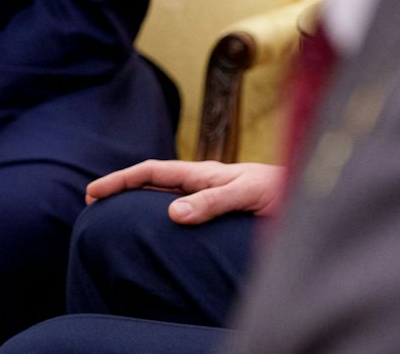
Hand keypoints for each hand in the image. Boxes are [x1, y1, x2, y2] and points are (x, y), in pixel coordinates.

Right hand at [85, 159, 284, 224]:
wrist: (308, 190)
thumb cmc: (281, 190)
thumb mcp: (246, 195)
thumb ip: (212, 202)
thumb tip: (171, 212)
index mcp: (203, 173)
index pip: (152, 172)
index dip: (120, 180)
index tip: (92, 193)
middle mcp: (203, 181)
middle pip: (153, 181)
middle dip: (122, 188)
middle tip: (92, 203)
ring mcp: (211, 193)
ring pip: (166, 194)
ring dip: (139, 200)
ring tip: (115, 216)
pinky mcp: (220, 207)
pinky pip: (183, 208)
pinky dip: (161, 213)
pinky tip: (158, 228)